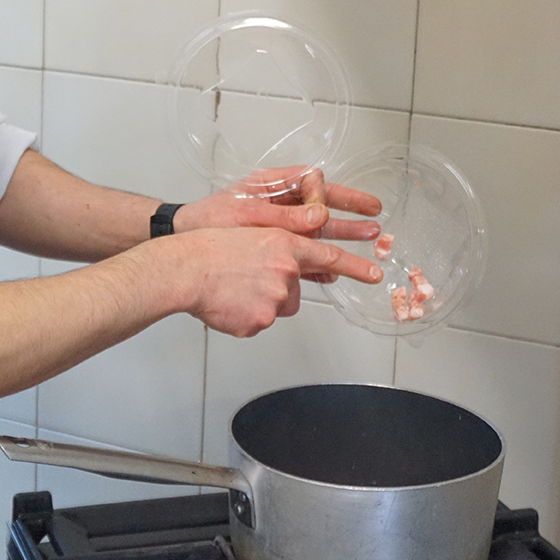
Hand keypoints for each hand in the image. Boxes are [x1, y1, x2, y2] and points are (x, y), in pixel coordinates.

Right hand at [168, 227, 382, 337]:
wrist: (183, 270)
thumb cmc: (207, 249)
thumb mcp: (249, 234)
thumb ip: (277, 252)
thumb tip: (289, 274)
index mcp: (284, 245)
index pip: (328, 257)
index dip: (355, 266)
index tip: (376, 274)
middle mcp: (286, 272)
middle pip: (293, 291)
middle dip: (275, 290)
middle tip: (244, 280)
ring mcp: (275, 299)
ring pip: (275, 308)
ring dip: (256, 304)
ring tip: (229, 290)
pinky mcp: (260, 322)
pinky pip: (256, 324)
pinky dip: (240, 317)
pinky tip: (224, 304)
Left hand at [173, 166, 382, 257]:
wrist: (186, 241)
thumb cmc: (209, 219)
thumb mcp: (248, 214)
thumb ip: (285, 217)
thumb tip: (320, 217)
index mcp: (272, 184)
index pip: (311, 181)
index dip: (328, 195)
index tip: (337, 209)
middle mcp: (279, 201)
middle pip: (322, 202)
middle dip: (350, 208)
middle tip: (376, 213)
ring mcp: (278, 223)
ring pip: (317, 228)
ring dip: (341, 236)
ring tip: (370, 239)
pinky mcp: (273, 244)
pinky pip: (303, 250)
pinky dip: (317, 262)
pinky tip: (332, 273)